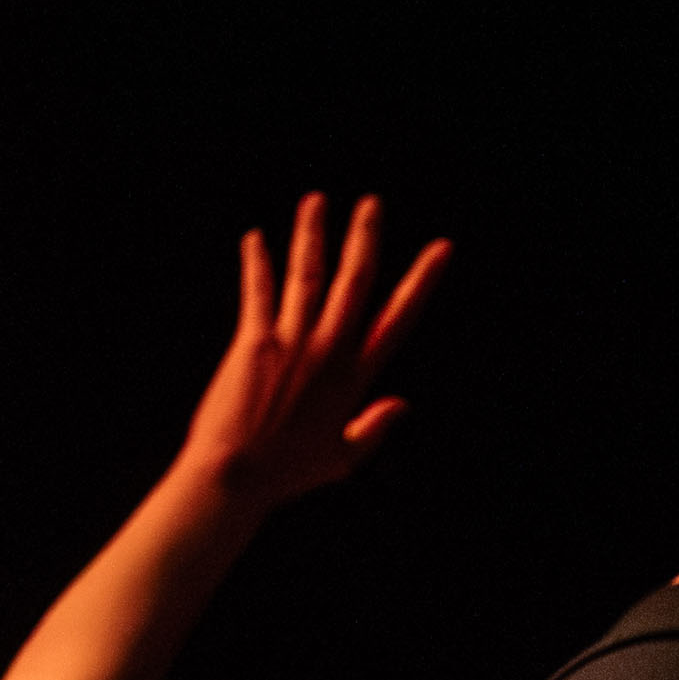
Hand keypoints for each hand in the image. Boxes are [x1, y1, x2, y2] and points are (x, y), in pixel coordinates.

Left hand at [168, 194, 448, 519]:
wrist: (237, 478)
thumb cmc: (287, 475)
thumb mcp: (342, 459)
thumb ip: (374, 429)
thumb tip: (403, 405)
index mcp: (354, 378)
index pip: (397, 319)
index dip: (422, 280)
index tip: (441, 247)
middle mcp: (328, 352)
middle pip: (355, 281)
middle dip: (364, 237)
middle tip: (372, 203)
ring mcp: (292, 342)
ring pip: (308, 274)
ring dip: (312, 234)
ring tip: (316, 201)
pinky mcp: (254, 342)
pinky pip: (258, 291)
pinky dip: (257, 262)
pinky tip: (255, 238)